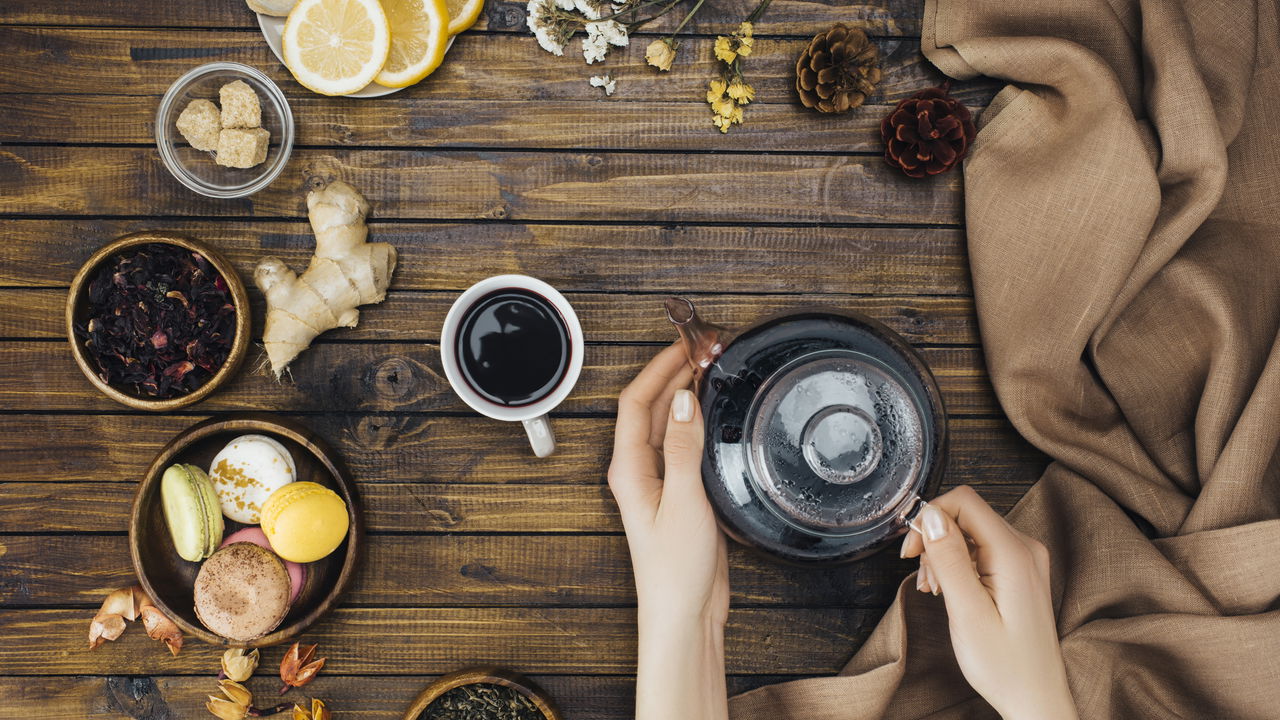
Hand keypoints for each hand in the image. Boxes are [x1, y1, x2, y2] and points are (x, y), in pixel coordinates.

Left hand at [609, 342, 728, 719]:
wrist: (683, 614)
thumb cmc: (674, 570)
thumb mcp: (683, 502)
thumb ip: (684, 449)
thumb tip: (684, 399)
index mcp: (628, 469)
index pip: (636, 402)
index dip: (659, 367)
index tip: (684, 343)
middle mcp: (638, 471)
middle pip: (650, 407)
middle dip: (674, 373)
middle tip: (704, 348)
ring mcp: (657, 482)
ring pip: (667, 424)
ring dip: (685, 395)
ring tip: (711, 369)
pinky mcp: (677, 495)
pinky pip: (683, 445)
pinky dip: (697, 422)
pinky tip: (714, 414)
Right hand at [902, 486, 1076, 719]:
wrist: (1035, 699)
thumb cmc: (1005, 666)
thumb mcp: (967, 612)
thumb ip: (948, 559)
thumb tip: (929, 514)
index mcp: (1014, 553)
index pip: (964, 501)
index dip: (929, 517)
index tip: (910, 551)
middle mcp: (1025, 548)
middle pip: (966, 515)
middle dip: (933, 539)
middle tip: (922, 578)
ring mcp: (1024, 560)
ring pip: (970, 532)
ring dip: (943, 554)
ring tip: (935, 590)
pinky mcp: (1019, 572)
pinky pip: (980, 550)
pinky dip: (958, 565)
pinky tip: (949, 590)